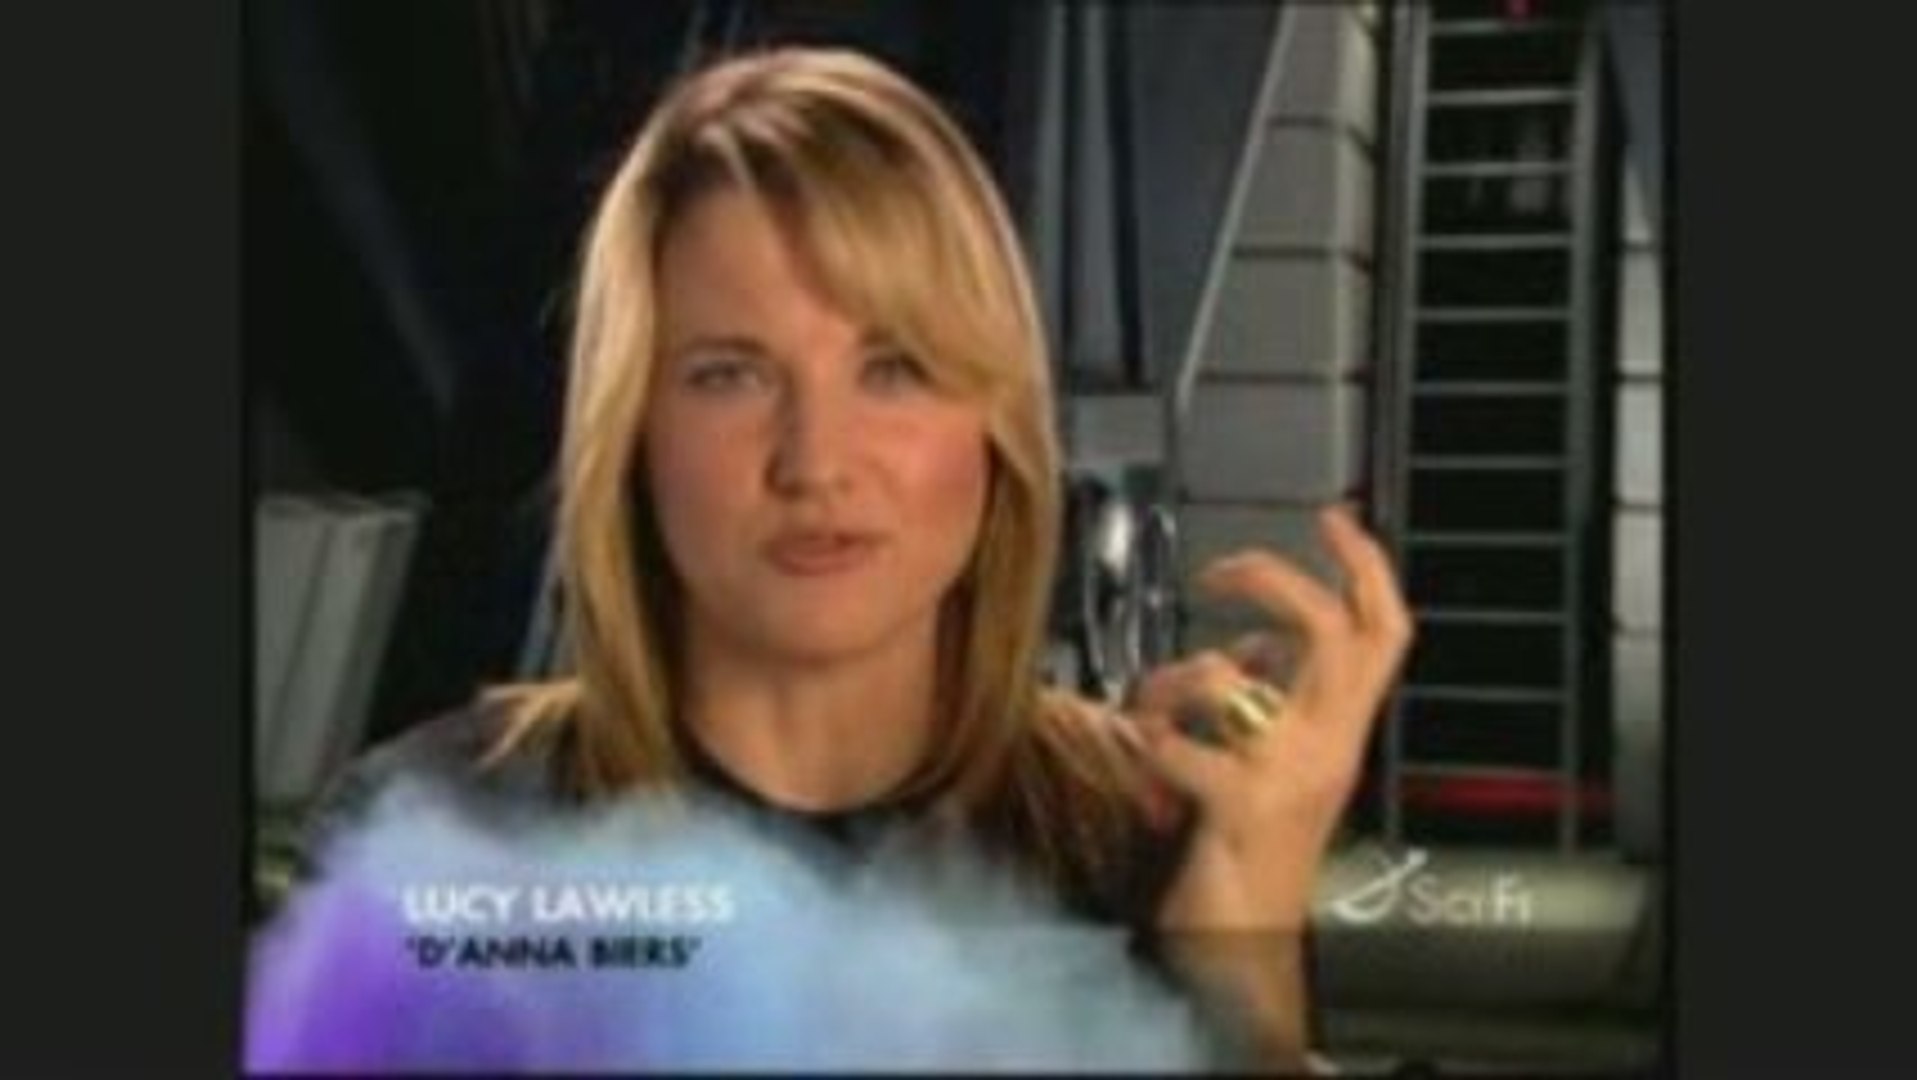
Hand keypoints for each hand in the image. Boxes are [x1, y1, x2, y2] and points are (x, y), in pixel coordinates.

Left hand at [1125, 504, 1414, 931]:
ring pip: (1241, 678)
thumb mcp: (1272, 767)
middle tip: (1223, 573)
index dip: (1365, 566)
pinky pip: (1181, 743)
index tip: (1334, 517)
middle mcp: (1328, 752)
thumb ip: (1274, 705)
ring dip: (1178, 677)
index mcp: (1340, 736)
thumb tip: (1249, 648)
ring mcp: (1287, 779)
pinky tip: (1143, 758)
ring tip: (1153, 706)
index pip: (1385, 634)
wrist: (1243, 948)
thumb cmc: (1244, 856)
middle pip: (1335, 633)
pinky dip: (1147, 739)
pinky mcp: (1239, 808)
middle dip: (1275, 581)